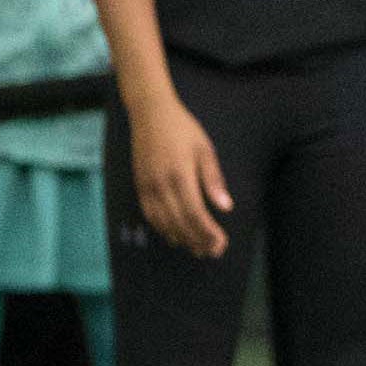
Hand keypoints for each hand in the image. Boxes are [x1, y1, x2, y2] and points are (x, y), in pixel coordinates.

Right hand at [126, 89, 232, 257]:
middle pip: (180, 223)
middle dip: (198, 241)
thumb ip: (213, 180)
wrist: (150, 113)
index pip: (195, 214)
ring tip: (197, 248)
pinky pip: (150, 215)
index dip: (208, 233)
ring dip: (181, 239)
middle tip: (213, 252)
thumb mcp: (205, 149)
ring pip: (164, 223)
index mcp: (180, 175)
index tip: (221, 243)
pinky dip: (163, 229)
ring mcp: (148, 187)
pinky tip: (175, 235)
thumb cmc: (183, 129)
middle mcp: (161, 185)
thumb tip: (226, 207)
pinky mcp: (140, 186)